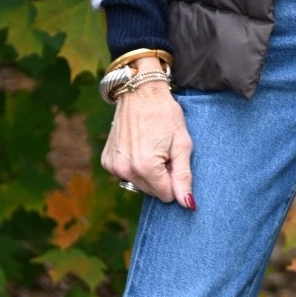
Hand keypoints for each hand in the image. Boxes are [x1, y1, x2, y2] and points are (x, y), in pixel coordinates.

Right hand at [102, 81, 194, 207]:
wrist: (139, 91)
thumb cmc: (165, 114)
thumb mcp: (182, 144)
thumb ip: (184, 177)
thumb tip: (188, 204)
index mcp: (146, 167)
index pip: (167, 195)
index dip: (174, 179)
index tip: (172, 158)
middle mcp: (126, 169)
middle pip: (152, 192)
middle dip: (161, 176)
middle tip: (163, 151)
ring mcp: (113, 166)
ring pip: (139, 185)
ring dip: (148, 173)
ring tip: (151, 147)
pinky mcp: (107, 161)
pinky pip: (126, 175)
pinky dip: (134, 167)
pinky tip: (138, 147)